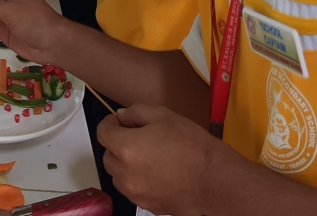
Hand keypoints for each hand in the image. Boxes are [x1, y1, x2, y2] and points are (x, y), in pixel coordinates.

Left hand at [98, 105, 225, 215]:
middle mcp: (124, 173)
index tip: (121, 121)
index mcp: (126, 148)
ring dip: (124, 163)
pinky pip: (132, 189)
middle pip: (107, 155)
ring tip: (148, 155)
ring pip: (117, 175)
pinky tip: (156, 171)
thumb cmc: (192, 146)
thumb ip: (136, 112)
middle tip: (137, 135)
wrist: (214, 180)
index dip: (110, 123)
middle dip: (117, 143)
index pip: (102, 133)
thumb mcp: (164, 115)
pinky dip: (136, 179)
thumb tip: (122, 116)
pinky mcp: (146, 204)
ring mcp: (134, 192)